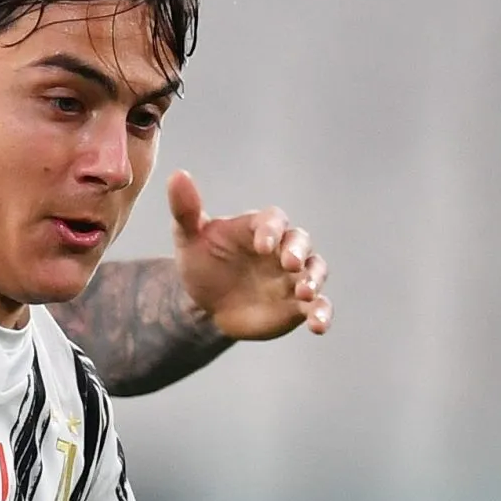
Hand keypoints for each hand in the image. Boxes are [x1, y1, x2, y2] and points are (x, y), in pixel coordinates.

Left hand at [167, 170, 330, 340]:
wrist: (207, 304)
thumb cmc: (201, 263)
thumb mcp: (188, 238)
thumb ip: (185, 210)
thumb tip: (177, 174)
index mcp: (259, 228)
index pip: (273, 220)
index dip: (271, 230)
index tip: (263, 245)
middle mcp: (282, 248)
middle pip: (301, 241)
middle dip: (299, 251)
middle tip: (290, 264)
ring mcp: (293, 276)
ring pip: (316, 271)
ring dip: (314, 280)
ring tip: (306, 294)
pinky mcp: (298, 304)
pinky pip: (318, 306)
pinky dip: (322, 313)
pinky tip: (318, 325)